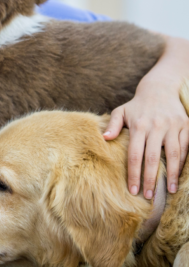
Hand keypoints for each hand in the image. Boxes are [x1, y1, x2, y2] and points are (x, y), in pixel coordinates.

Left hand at [104, 81, 188, 197]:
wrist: (160, 89)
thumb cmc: (136, 105)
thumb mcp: (121, 111)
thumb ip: (113, 125)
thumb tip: (105, 138)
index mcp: (138, 126)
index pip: (134, 154)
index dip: (134, 173)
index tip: (133, 190)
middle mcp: (156, 126)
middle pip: (153, 158)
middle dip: (150, 179)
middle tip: (148, 196)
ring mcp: (173, 126)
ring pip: (173, 155)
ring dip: (172, 174)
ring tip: (169, 191)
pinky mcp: (186, 126)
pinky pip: (185, 148)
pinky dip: (182, 163)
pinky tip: (178, 176)